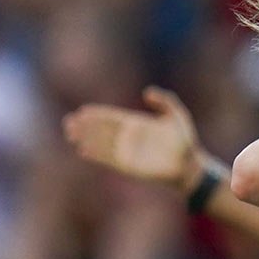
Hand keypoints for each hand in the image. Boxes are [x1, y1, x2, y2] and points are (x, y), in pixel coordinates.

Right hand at [63, 86, 199, 190]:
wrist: (190, 165)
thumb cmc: (186, 140)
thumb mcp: (176, 114)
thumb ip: (164, 100)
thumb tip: (146, 92)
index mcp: (137, 124)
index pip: (112, 117)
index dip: (97, 115)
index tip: (82, 111)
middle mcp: (129, 138)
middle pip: (102, 130)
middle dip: (85, 126)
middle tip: (68, 122)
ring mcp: (129, 152)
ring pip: (102, 144)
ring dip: (86, 139)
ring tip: (70, 135)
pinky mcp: (130, 166)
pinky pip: (109, 159)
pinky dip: (96, 155)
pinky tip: (83, 150)